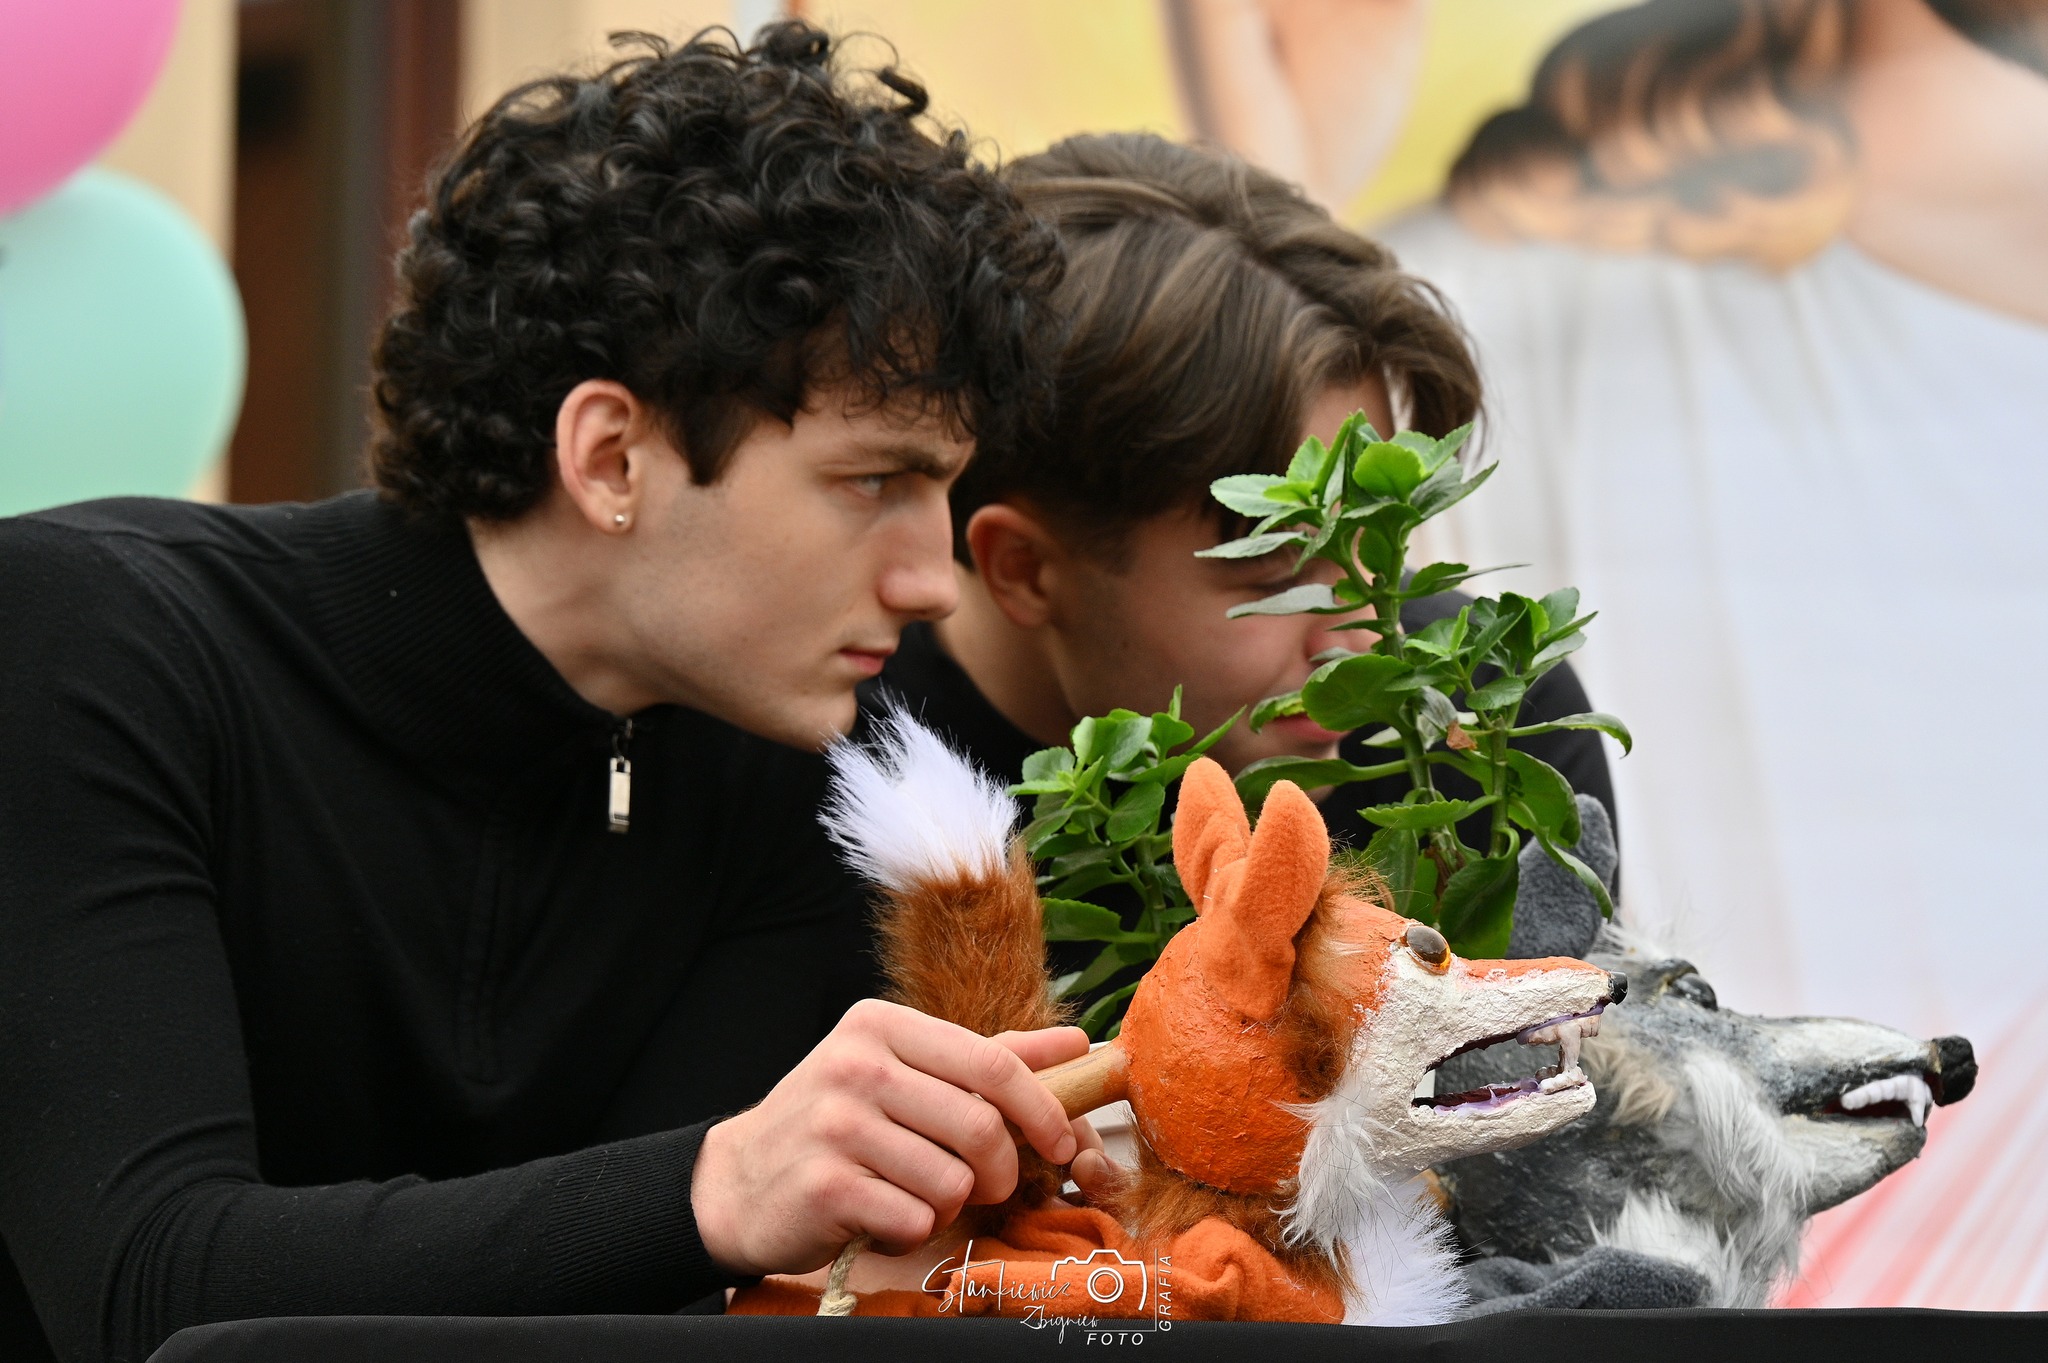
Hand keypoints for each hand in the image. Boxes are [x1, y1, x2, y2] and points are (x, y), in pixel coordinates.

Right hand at [690, 999, 1084, 1275]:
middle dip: (1001, 1170)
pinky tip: (883, 1216)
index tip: (1060, 1141)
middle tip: (987, 1185)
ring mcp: (836, 1125)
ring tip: (916, 1195)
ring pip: (953, 1179)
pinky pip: (914, 1218)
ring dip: (950, 1204)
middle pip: (980, 1125)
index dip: (1042, 1108)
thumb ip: (988, 1058)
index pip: (992, 1062)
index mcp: (882, 1026)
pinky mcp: (825, 1185)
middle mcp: (856, 1066)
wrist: (740, 1182)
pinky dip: (912, 1229)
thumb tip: (1076, 1044)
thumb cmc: (837, 1124)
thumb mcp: (903, 1072)